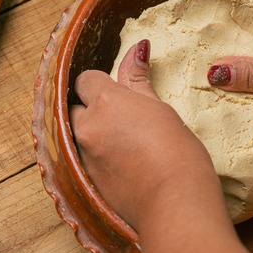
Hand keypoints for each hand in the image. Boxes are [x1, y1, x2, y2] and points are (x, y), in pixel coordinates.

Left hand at [69, 40, 219, 229]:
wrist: (174, 204)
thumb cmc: (178, 153)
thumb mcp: (160, 109)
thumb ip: (139, 80)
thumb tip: (137, 48)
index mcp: (106, 102)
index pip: (86, 79)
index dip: (101, 83)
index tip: (120, 94)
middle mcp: (87, 127)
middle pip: (74, 107)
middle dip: (90, 110)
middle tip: (121, 119)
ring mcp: (83, 156)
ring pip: (77, 134)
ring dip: (92, 134)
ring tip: (122, 143)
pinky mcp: (86, 181)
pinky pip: (81, 159)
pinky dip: (95, 157)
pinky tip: (120, 163)